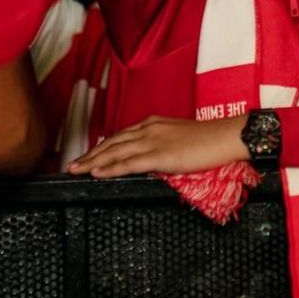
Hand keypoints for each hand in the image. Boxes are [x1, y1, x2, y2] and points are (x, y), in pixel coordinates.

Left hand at [67, 114, 246, 177]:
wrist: (226, 136)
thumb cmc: (210, 140)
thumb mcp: (180, 139)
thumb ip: (162, 146)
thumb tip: (152, 160)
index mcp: (153, 124)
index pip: (120, 136)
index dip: (101, 147)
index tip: (88, 156)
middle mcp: (148, 129)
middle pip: (112, 143)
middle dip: (90, 155)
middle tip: (72, 166)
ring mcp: (153, 141)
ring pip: (115, 152)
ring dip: (92, 162)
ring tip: (76, 170)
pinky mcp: (160, 155)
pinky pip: (129, 163)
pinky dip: (110, 168)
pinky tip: (97, 173)